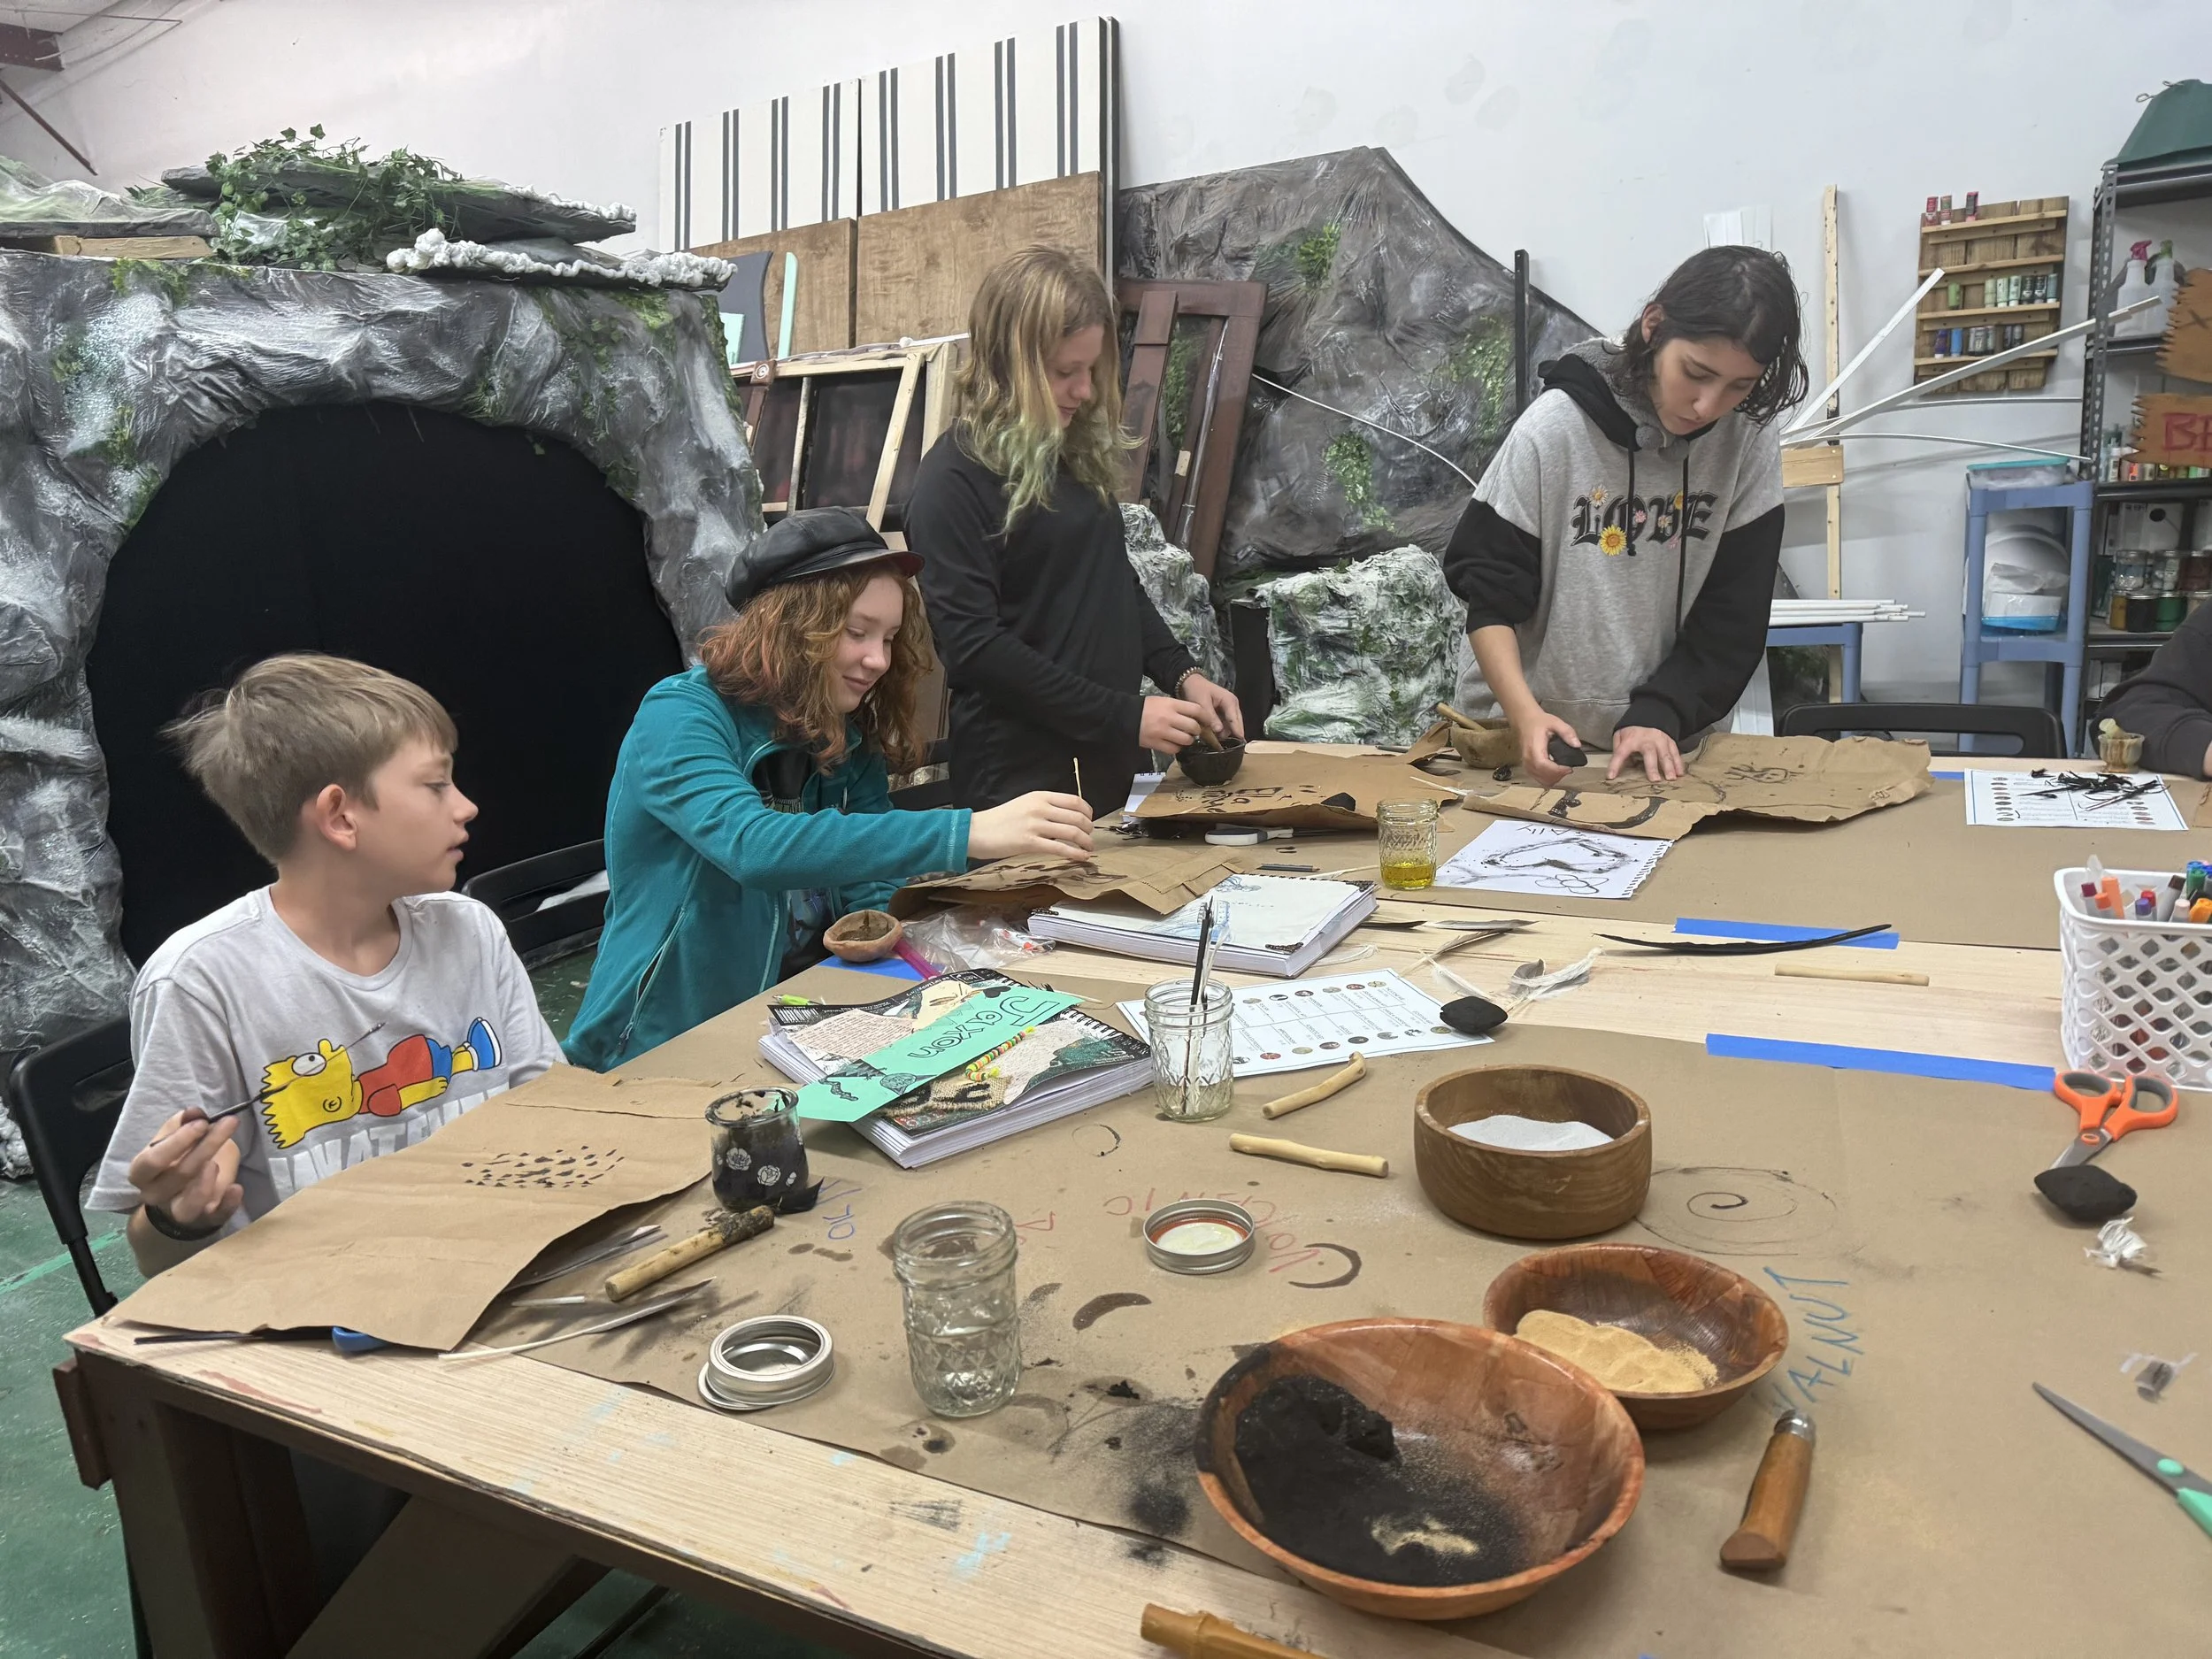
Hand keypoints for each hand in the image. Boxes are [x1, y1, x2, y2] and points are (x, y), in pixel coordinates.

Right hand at [127, 1112, 243, 1231]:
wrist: (181, 1198)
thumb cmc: (177, 1161)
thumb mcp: (177, 1139)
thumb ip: (182, 1125)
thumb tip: (193, 1112)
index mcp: (143, 1173)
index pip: (153, 1160)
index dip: (178, 1141)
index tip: (203, 1122)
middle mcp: (156, 1195)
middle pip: (178, 1175)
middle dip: (205, 1147)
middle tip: (229, 1123)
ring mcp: (180, 1211)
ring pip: (188, 1206)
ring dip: (204, 1184)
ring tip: (216, 1164)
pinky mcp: (206, 1220)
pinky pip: (216, 1217)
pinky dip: (227, 1205)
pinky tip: (236, 1188)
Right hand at [968, 791, 1094, 861]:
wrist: (976, 831)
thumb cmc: (999, 820)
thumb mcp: (1024, 804)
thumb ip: (1044, 808)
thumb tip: (1066, 817)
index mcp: (1040, 796)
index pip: (1074, 800)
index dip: (1088, 812)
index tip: (1089, 821)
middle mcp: (1040, 808)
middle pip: (1077, 817)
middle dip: (1089, 829)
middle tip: (1090, 837)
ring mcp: (1035, 825)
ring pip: (1072, 832)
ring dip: (1086, 842)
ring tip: (1089, 848)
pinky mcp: (1030, 843)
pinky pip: (1060, 848)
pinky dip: (1075, 853)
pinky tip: (1082, 857)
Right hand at [1139, 696, 1206, 752]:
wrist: (1125, 716)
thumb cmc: (1145, 707)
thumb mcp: (1163, 701)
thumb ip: (1178, 708)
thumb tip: (1195, 717)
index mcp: (1171, 704)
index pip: (1196, 710)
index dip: (1205, 717)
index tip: (1206, 720)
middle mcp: (1169, 718)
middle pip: (1193, 726)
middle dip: (1197, 730)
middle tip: (1194, 731)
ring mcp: (1162, 732)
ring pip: (1186, 740)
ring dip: (1188, 740)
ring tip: (1185, 738)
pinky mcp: (1156, 743)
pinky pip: (1174, 749)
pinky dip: (1177, 748)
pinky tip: (1175, 744)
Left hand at [1180, 674, 1244, 741]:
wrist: (1191, 682)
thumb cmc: (1197, 690)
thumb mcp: (1202, 703)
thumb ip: (1211, 717)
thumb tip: (1219, 731)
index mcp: (1230, 701)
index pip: (1235, 719)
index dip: (1237, 732)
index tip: (1239, 743)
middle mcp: (1233, 705)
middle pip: (1236, 724)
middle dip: (1231, 734)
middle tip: (1224, 745)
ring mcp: (1230, 709)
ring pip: (1232, 725)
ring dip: (1225, 733)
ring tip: (1215, 740)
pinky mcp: (1225, 713)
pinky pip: (1226, 724)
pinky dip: (1221, 730)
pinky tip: (1215, 736)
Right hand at [1509, 708, 1584, 785]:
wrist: (1525, 721)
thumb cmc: (1539, 722)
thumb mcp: (1555, 722)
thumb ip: (1567, 732)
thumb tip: (1577, 745)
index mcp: (1534, 748)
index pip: (1544, 766)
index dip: (1558, 770)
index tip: (1569, 768)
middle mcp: (1528, 759)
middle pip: (1543, 776)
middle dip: (1559, 775)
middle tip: (1569, 769)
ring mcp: (1526, 764)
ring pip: (1541, 780)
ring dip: (1554, 778)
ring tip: (1563, 770)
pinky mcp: (1527, 767)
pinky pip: (1538, 779)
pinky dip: (1548, 779)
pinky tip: (1556, 772)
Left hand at [1607, 725, 1683, 782]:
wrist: (1649, 716)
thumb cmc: (1632, 732)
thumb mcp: (1620, 736)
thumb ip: (1618, 750)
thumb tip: (1617, 767)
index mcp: (1630, 739)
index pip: (1620, 753)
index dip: (1615, 765)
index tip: (1611, 776)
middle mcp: (1646, 739)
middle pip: (1649, 752)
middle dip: (1652, 767)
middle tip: (1655, 780)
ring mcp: (1660, 740)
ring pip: (1665, 753)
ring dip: (1669, 767)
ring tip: (1671, 778)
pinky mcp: (1669, 741)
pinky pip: (1675, 752)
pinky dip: (1678, 763)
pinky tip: (1680, 773)